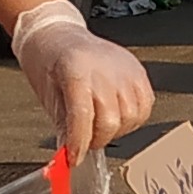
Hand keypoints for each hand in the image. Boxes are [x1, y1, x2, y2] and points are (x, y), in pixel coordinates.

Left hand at [11, 0, 154, 166]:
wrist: (60, 35)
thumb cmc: (50, 60)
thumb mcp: (48, 94)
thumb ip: (63, 126)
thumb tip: (69, 155)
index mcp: (75, 68)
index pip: (82, 116)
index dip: (79, 144)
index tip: (74, 158)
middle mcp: (104, 68)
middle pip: (110, 120)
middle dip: (97, 139)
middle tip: (85, 141)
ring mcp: (125, 69)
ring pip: (130, 117)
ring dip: (114, 130)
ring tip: (99, 124)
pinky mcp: (138, 72)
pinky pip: (144, 107)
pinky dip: (132, 119)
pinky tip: (116, 115)